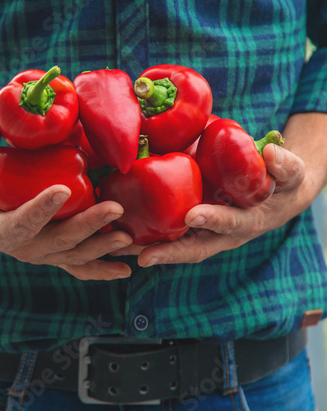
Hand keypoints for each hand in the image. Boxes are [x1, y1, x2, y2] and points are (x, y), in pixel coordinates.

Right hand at [0, 101, 132, 279]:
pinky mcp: (56, 256)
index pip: (21, 220)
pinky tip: (125, 271)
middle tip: (115, 208)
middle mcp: (24, 248)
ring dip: (101, 246)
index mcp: (1, 228)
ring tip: (127, 236)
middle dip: (88, 224)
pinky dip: (102, 270)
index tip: (62, 190)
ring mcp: (43, 254)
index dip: (41, 208)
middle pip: (59, 239)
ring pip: (74, 255)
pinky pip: (79, 267)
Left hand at [134, 142, 306, 266]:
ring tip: (119, 248)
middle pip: (195, 248)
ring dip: (148, 249)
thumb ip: (284, 165)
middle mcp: (222, 234)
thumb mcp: (291, 173)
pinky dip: (146, 236)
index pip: (229, 223)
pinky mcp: (192, 227)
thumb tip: (269, 153)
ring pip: (176, 246)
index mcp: (247, 221)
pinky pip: (169, 234)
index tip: (192, 216)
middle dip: (170, 253)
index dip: (213, 220)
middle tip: (144, 256)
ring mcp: (206, 233)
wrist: (275, 198)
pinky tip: (121, 230)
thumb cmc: (282, 183)